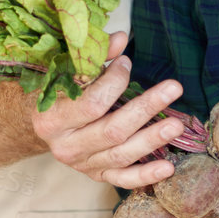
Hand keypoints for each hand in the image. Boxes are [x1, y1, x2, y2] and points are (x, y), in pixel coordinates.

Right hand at [28, 31, 184, 186]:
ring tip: (176, 124)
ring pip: (121, 155)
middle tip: (173, 88)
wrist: (41, 126)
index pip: (91, 104)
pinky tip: (168, 167)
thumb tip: (120, 38)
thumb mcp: (66, 73)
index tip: (127, 63)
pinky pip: (123, 179)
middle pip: (112, 130)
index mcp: (51, 120)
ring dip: (151, 139)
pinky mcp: (96, 176)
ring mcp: (82, 165)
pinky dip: (146, 175)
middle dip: (145, 108)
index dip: (114, 82)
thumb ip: (94, 57)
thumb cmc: (57, 94)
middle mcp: (66, 147)